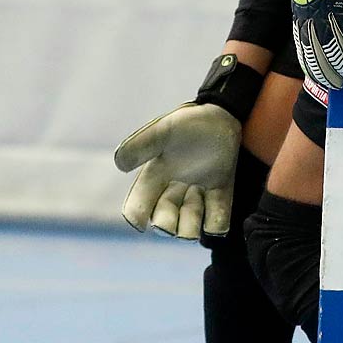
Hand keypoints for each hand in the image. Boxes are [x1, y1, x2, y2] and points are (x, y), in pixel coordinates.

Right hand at [113, 103, 240, 238]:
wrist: (223, 114)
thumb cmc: (188, 123)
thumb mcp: (162, 131)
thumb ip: (142, 145)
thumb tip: (119, 164)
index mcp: (156, 175)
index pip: (140, 202)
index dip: (136, 214)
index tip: (138, 223)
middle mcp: (174, 188)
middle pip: (165, 219)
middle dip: (165, 225)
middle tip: (169, 228)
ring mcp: (198, 192)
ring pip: (190, 223)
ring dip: (190, 227)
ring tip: (193, 221)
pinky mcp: (220, 193)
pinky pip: (217, 218)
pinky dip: (216, 225)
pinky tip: (215, 225)